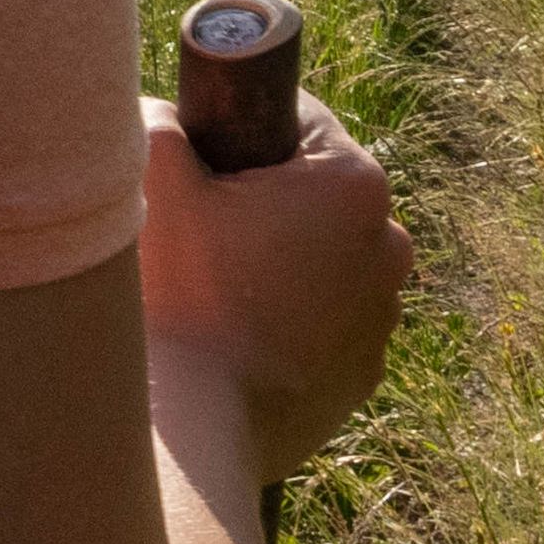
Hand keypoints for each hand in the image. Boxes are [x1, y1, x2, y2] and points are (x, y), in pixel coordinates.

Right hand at [130, 85, 404, 488]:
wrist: (194, 427)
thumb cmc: (178, 294)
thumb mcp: (155, 179)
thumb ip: (160, 120)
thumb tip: (166, 116)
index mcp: (354, 183)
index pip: (297, 119)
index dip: (239, 130)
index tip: (201, 165)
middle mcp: (389, 245)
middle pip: (315, 193)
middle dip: (264, 201)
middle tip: (200, 233)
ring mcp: (382, 317)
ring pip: (322, 260)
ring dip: (280, 263)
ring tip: (214, 293)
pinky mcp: (362, 374)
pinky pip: (324, 322)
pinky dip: (287, 321)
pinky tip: (235, 337)